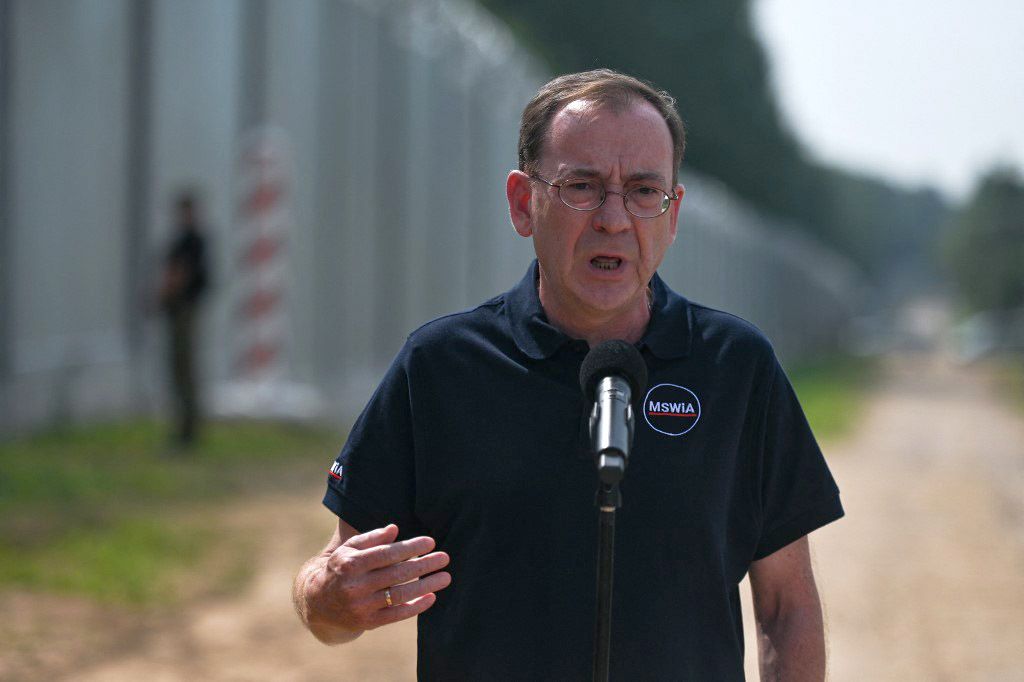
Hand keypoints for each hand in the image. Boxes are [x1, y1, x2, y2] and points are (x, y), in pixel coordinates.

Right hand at [304, 524, 450, 634]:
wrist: (317, 602)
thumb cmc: (341, 568)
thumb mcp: (349, 549)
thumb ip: (372, 538)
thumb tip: (395, 529)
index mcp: (350, 564)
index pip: (386, 554)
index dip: (410, 548)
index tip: (430, 542)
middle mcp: (355, 586)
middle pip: (396, 574)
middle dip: (424, 565)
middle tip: (445, 558)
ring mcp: (361, 606)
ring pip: (399, 595)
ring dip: (426, 586)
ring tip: (445, 577)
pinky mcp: (367, 623)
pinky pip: (396, 615)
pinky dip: (415, 607)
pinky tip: (431, 597)